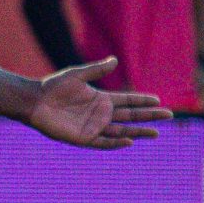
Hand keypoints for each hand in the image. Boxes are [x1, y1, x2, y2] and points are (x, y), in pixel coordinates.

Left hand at [27, 59, 170, 148]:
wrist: (35, 101)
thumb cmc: (53, 87)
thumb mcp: (77, 75)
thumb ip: (97, 69)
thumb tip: (115, 60)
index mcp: (100, 99)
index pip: (127, 100)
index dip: (143, 100)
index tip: (159, 100)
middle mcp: (99, 114)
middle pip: (130, 116)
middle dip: (149, 116)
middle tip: (169, 115)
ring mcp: (92, 126)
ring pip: (121, 131)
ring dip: (138, 132)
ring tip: (156, 132)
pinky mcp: (82, 138)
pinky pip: (103, 142)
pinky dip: (116, 143)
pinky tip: (129, 140)